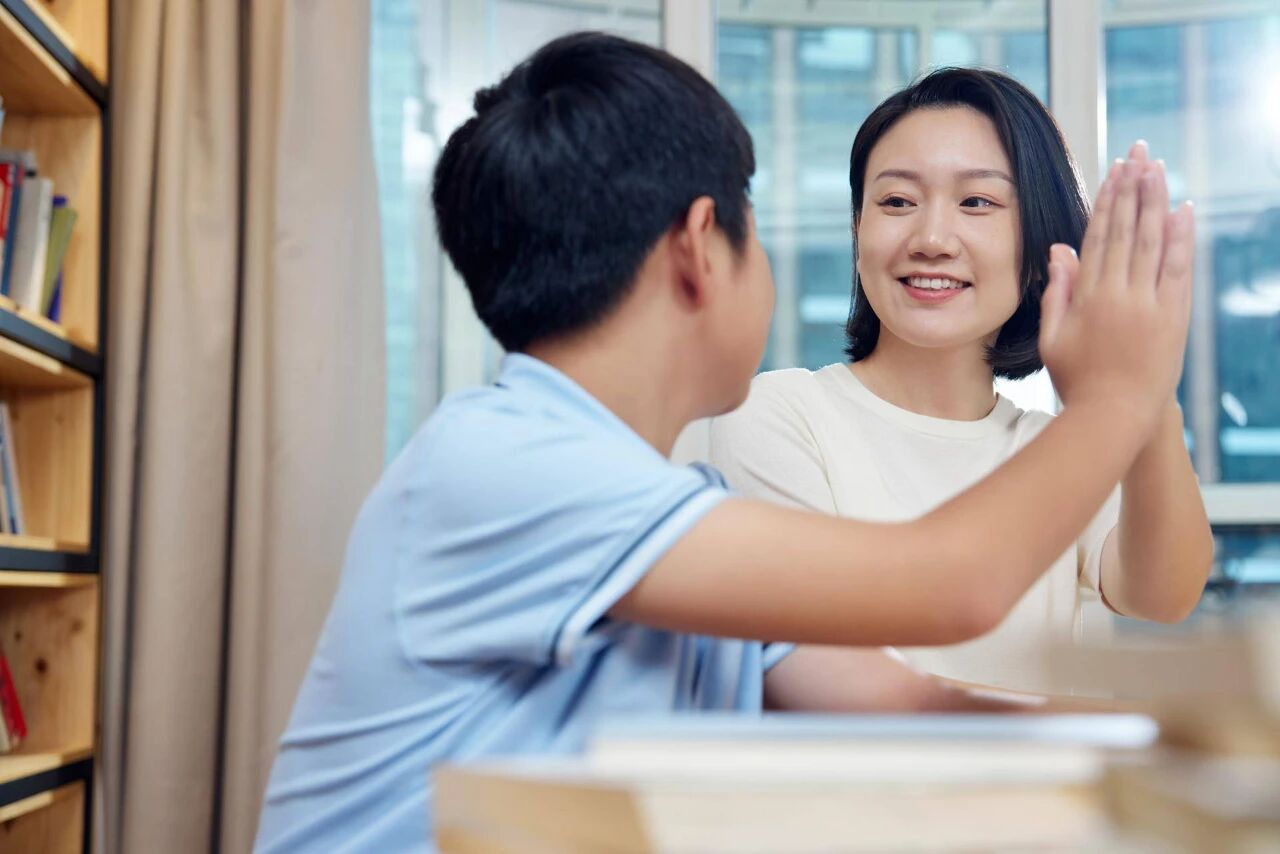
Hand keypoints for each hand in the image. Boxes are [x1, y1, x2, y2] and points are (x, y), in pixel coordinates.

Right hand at [1038, 142, 1193, 430]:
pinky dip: (1181, 237)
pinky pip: (1179, 268)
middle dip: (1134, 187)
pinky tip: (1182, 210)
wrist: (1115, 416)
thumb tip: (1060, 250)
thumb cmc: (1077, 380)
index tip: (1114, 170)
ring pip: (1154, 241)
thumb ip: (1057, 292)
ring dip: (1156, 201)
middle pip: (1128, 229)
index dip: (1107, 200)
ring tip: (1157, 168)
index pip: (1100, 236)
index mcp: (1089, 297)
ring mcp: (1151, 304)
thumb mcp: (1052, 337)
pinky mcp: (1174, 317)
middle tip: (1138, 152)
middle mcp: (1121, 294)